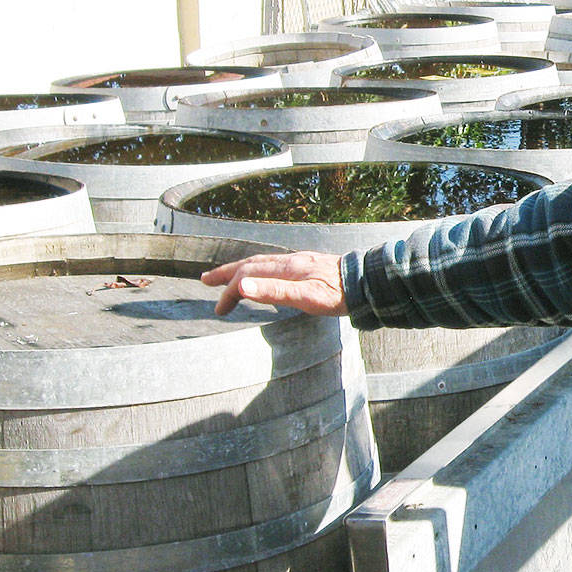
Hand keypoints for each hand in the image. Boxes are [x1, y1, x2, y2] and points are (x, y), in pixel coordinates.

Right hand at [201, 251, 347, 316]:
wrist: (366, 282)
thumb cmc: (338, 294)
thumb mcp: (306, 297)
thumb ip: (274, 291)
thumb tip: (242, 286)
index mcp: (286, 268)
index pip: (248, 276)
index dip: (230, 291)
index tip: (219, 309)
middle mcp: (290, 261)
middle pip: (251, 264)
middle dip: (227, 273)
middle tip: (206, 281)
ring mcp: (299, 262)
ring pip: (263, 263)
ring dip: (242, 270)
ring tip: (229, 278)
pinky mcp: (308, 266)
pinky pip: (275, 266)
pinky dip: (260, 271)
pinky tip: (265, 278)